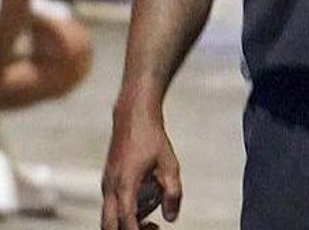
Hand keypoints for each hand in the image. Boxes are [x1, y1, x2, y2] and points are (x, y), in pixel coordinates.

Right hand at [102, 101, 181, 229]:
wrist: (132, 117)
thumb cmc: (151, 139)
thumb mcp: (169, 164)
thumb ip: (172, 192)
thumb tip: (171, 218)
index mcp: (125, 183)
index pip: (125, 217)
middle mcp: (110, 187)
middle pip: (108, 225)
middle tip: (151, 228)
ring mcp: (107, 185)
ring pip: (108, 216)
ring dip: (126, 223)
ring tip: (152, 222)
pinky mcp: (108, 182)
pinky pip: (111, 205)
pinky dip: (125, 212)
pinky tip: (147, 203)